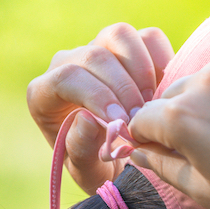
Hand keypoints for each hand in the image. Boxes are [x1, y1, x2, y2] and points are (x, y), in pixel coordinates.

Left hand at [27, 23, 173, 192]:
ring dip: (143, 70)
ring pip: (119, 36)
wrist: (121, 161)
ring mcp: (99, 51)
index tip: (123, 123)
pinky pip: (148, 37)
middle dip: (124, 89)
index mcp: (45, 95)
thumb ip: (81, 149)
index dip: (97, 96)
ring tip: (153, 103)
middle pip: (95, 56)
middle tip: (143, 121)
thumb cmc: (99, 169)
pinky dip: (162, 59)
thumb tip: (87, 118)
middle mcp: (68, 65)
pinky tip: (164, 90)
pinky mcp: (130, 50)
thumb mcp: (87, 172)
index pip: (67, 77)